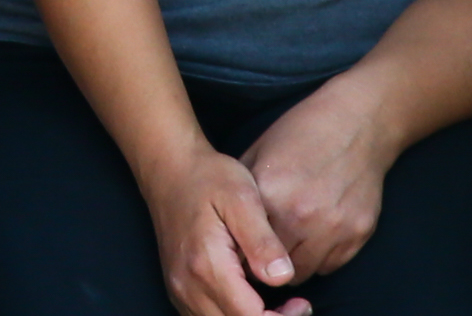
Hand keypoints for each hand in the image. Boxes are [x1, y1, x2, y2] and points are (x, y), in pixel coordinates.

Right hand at [141, 141, 307, 315]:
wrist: (169, 168)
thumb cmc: (207, 178)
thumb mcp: (242, 197)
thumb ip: (262, 241)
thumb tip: (283, 277)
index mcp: (207, 265)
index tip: (301, 303)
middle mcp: (188, 285)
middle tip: (295, 306)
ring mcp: (179, 289)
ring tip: (277, 307)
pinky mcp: (178, 288)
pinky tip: (251, 301)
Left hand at [237, 74, 398, 278]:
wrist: (358, 123)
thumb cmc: (303, 132)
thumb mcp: (259, 151)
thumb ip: (242, 192)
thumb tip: (225, 226)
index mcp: (270, 194)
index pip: (244, 248)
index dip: (240, 252)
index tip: (239, 249)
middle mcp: (301, 216)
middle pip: (272, 269)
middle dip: (264, 264)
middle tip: (263, 253)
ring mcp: (333, 228)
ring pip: (302, 274)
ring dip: (291, 265)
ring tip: (288, 246)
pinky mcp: (357, 234)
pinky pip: (330, 267)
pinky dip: (318, 259)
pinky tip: (313, 237)